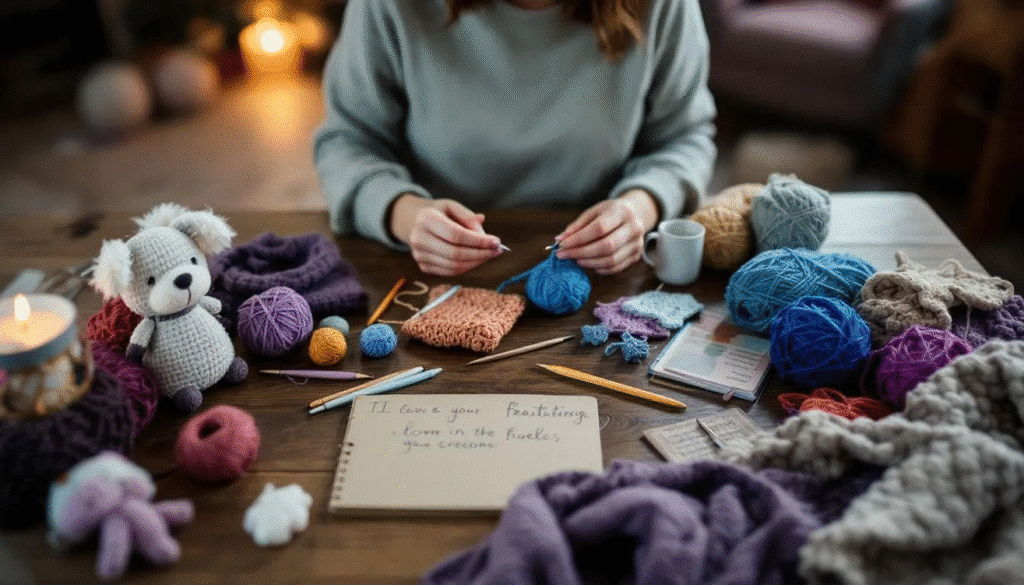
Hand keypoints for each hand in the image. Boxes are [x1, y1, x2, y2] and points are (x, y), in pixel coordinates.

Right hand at [388, 193, 503, 275]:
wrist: (414, 222)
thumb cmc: (438, 213)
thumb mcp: (452, 206)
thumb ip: (468, 217)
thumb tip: (484, 233)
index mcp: (426, 219)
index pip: (456, 235)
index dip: (478, 241)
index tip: (496, 242)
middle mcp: (419, 238)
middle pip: (455, 253)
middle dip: (480, 254)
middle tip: (497, 251)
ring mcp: (419, 255)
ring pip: (454, 266)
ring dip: (476, 262)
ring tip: (489, 254)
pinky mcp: (423, 266)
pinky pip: (450, 272)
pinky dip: (467, 267)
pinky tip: (477, 259)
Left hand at [555, 189, 659, 274]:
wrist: (636, 214)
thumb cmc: (611, 212)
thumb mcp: (594, 212)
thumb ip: (578, 226)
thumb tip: (560, 240)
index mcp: (622, 212)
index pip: (599, 228)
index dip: (579, 239)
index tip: (562, 245)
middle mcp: (634, 228)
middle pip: (606, 246)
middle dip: (581, 253)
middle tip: (565, 255)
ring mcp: (637, 244)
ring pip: (611, 260)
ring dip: (588, 262)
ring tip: (575, 259)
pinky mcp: (636, 256)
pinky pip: (615, 268)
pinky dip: (599, 268)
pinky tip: (588, 263)